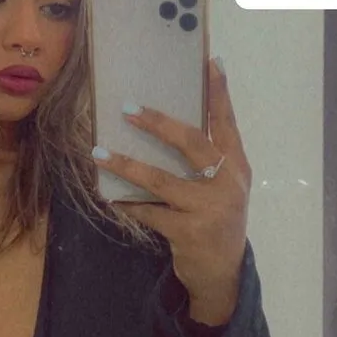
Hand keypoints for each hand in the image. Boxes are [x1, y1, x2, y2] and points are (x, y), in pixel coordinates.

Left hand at [92, 59, 251, 324]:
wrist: (223, 274)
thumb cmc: (216, 219)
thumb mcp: (223, 187)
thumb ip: (208, 159)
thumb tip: (164, 123)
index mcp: (237, 166)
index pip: (227, 123)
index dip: (220, 93)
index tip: (210, 63)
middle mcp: (227, 183)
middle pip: (193, 143)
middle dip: (160, 123)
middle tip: (129, 107)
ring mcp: (208, 209)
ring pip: (162, 180)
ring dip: (128, 165)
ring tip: (99, 153)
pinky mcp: (188, 232)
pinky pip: (149, 212)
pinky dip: (128, 203)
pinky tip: (109, 195)